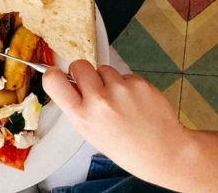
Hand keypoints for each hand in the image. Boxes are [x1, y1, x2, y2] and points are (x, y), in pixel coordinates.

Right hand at [43, 61, 192, 184]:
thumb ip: (77, 106)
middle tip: (93, 86)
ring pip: (104, 69)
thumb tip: (69, 82)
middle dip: (83, 72)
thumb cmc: (125, 146)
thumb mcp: (90, 132)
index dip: (53, 74)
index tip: (58, 75)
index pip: (53, 80)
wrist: (164, 151)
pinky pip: (124, 75)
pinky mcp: (139, 83)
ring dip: (108, 79)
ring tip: (119, 100)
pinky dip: (127, 85)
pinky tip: (135, 102)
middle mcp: (99, 100)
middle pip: (79, 65)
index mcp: (82, 116)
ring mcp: (121, 90)